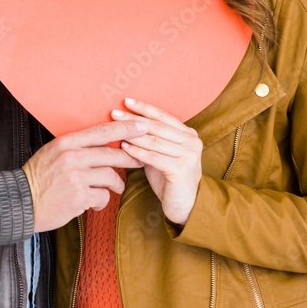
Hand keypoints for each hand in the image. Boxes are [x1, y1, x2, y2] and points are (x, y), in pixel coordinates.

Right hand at [21, 118, 149, 232]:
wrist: (20, 202)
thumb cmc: (39, 178)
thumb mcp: (53, 153)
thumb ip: (76, 147)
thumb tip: (104, 144)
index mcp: (66, 143)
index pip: (101, 131)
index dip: (125, 128)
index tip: (142, 126)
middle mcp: (71, 157)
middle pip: (111, 154)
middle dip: (130, 157)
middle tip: (140, 160)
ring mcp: (75, 177)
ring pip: (110, 176)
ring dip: (116, 184)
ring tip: (115, 188)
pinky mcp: (78, 196)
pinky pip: (103, 196)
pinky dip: (102, 201)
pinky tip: (95, 203)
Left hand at [111, 97, 202, 225]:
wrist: (185, 206)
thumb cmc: (169, 179)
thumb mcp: (161, 155)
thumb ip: (150, 140)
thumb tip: (126, 124)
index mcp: (189, 134)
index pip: (163, 116)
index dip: (144, 108)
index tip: (126, 101)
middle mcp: (192, 141)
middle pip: (157, 126)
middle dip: (133, 119)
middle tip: (114, 113)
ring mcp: (188, 155)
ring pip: (154, 140)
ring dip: (132, 134)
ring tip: (115, 129)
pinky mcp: (181, 169)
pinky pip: (154, 157)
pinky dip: (137, 151)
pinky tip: (124, 147)